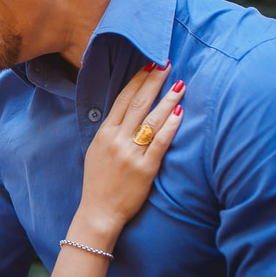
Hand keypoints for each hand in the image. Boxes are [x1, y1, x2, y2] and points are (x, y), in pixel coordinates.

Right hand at [75, 63, 183, 244]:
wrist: (98, 212)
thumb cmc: (98, 183)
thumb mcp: (96, 151)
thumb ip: (110, 132)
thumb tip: (125, 112)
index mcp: (104, 134)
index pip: (121, 100)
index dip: (136, 81)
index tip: (148, 65)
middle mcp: (116, 140)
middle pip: (137, 104)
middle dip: (153, 82)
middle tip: (166, 64)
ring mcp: (131, 154)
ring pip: (151, 120)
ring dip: (167, 100)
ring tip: (179, 84)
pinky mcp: (145, 169)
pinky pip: (160, 143)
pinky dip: (170, 127)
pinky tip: (180, 113)